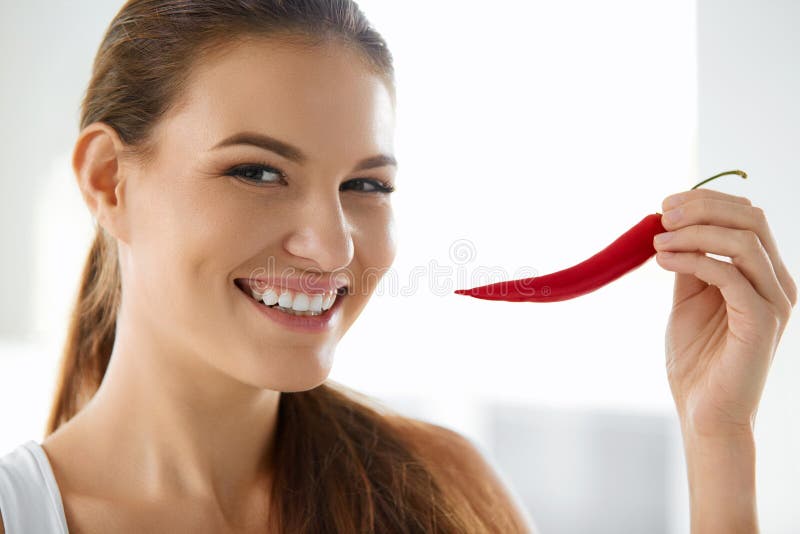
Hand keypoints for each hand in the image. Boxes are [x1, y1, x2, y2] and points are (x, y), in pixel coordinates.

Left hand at [653, 188, 796, 437]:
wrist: (703, 411)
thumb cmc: (697, 358)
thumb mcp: (689, 298)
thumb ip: (689, 263)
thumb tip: (671, 225)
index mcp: (762, 273)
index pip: (746, 216)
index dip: (706, 200)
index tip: (665, 203)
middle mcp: (776, 282)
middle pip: (751, 218)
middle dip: (703, 207)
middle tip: (662, 212)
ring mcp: (774, 301)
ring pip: (744, 241)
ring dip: (695, 232)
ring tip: (657, 241)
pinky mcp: (762, 321)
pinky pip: (730, 275)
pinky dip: (694, 260)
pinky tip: (663, 260)